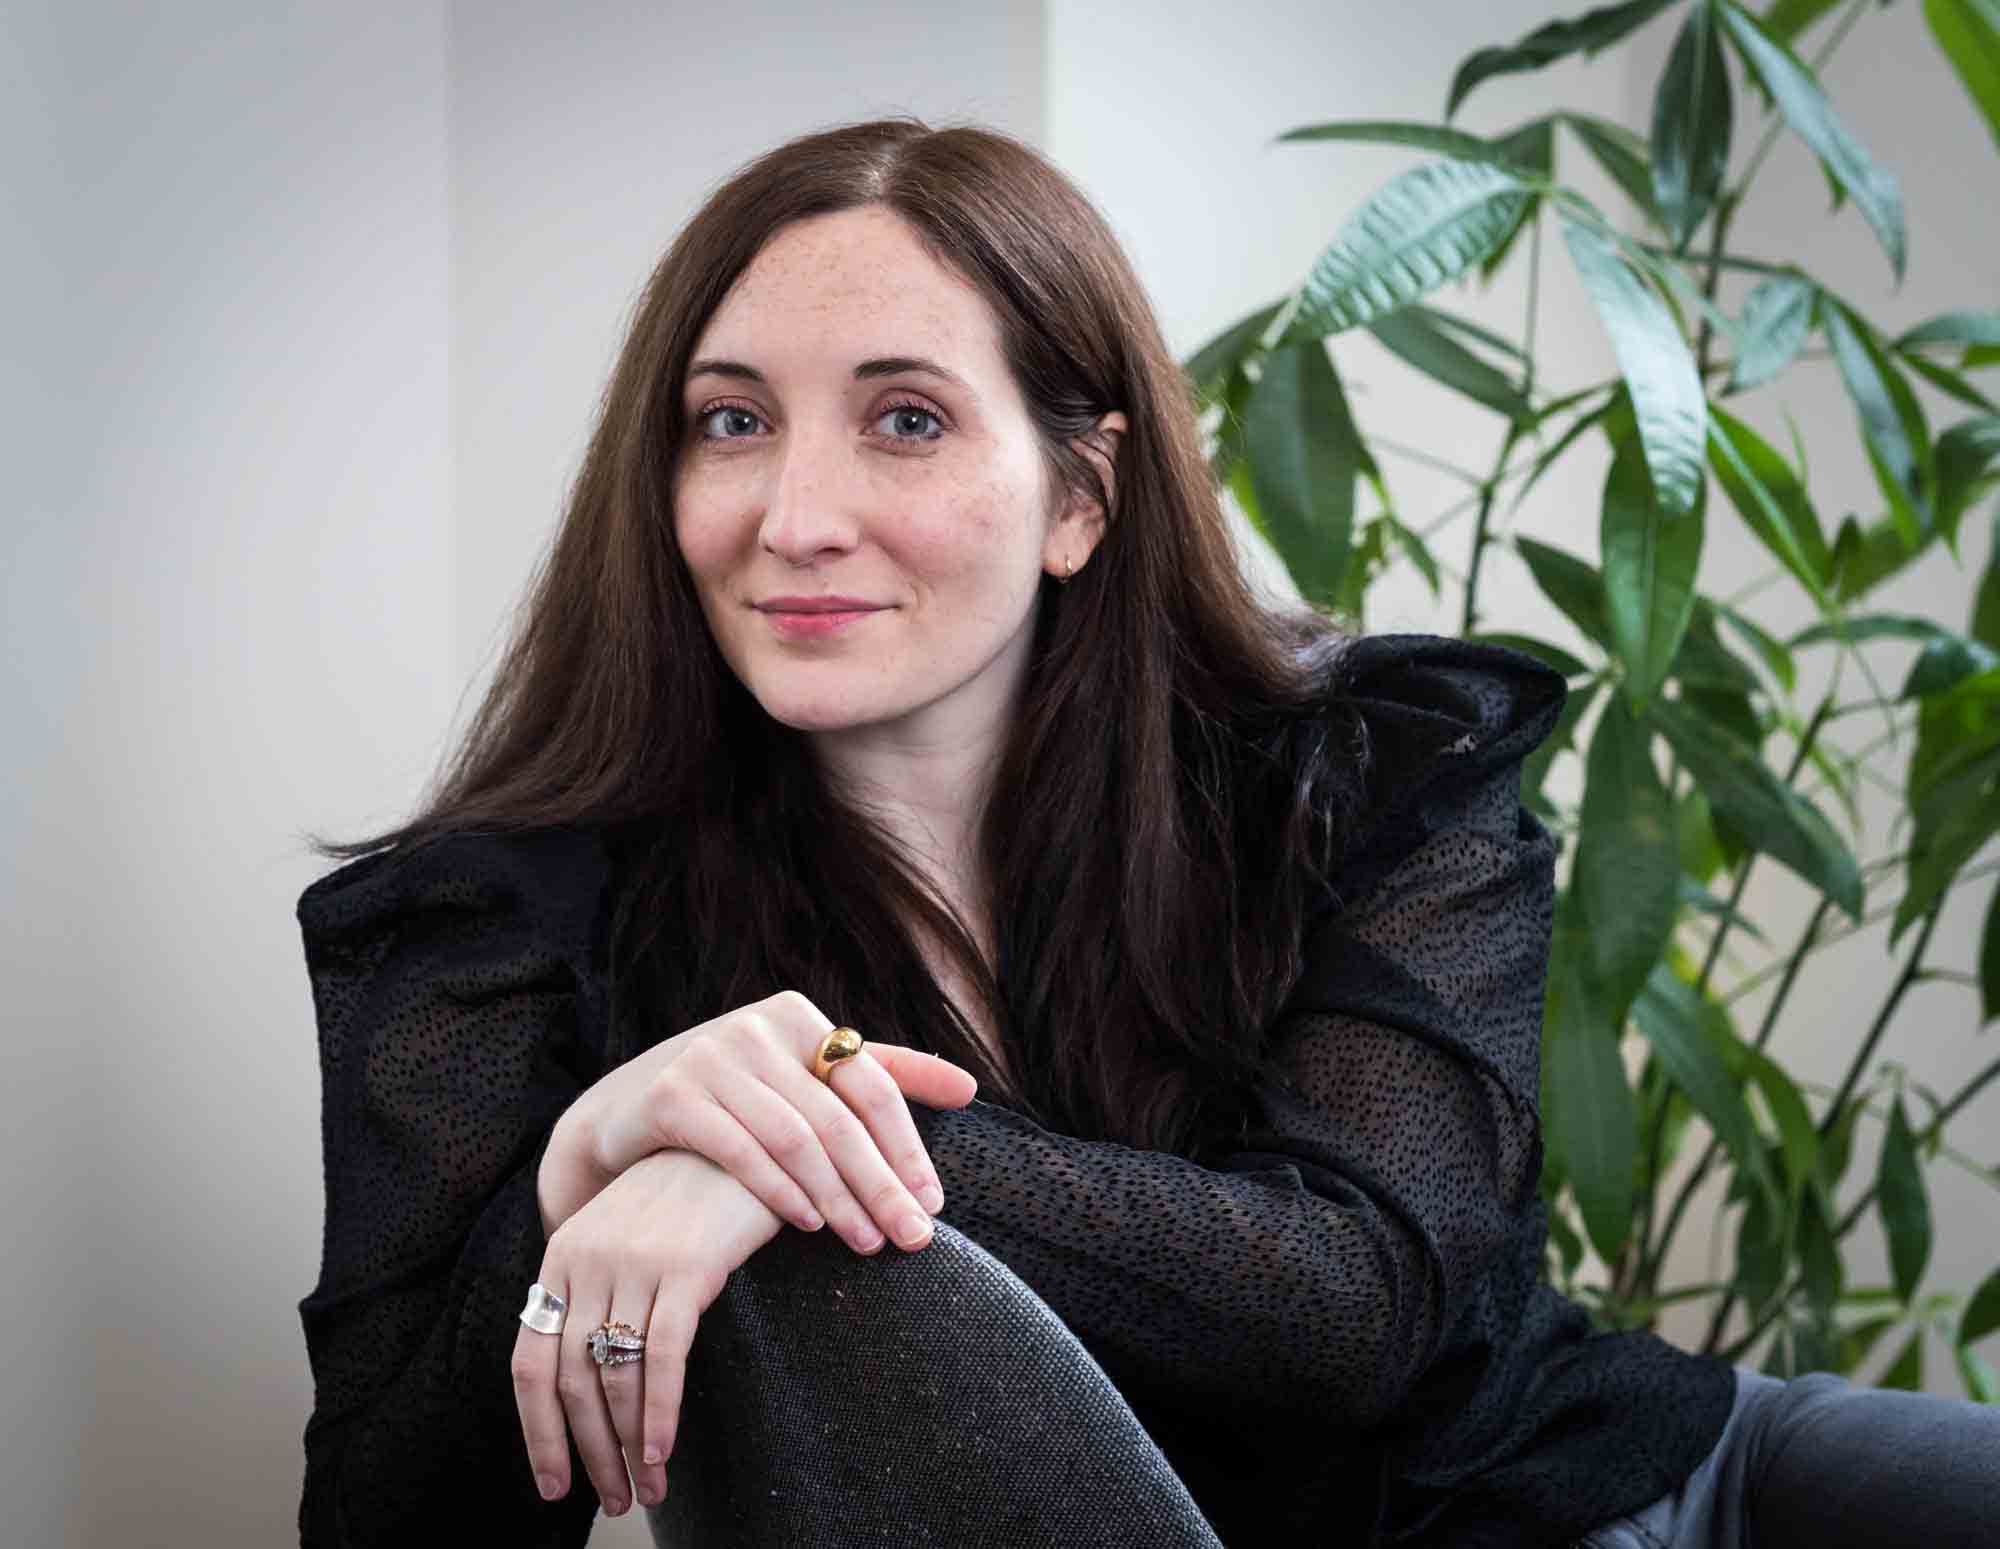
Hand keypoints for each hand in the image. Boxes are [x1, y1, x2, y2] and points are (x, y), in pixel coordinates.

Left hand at [513, 1147, 785, 1516]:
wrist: (751, 1137)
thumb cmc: (695, 1197)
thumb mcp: (632, 1234)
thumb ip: (603, 1289)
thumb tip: (589, 1381)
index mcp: (564, 1252)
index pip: (530, 1361)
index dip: (538, 1432)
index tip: (554, 1483)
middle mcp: (588, 1256)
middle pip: (570, 1381)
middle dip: (590, 1453)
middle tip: (614, 1499)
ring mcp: (635, 1260)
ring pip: (616, 1378)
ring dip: (628, 1446)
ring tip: (646, 1487)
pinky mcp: (687, 1266)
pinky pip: (662, 1358)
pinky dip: (659, 1414)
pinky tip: (663, 1449)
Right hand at [549, 990, 977, 1254]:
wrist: (626, 1108)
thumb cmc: (738, 1094)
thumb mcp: (805, 1074)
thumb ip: (883, 1075)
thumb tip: (969, 1087)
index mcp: (799, 1017)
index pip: (872, 1085)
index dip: (908, 1147)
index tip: (935, 1202)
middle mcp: (757, 1027)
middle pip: (839, 1118)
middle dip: (882, 1184)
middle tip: (913, 1237)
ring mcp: (710, 1057)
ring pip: (794, 1138)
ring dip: (837, 1197)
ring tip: (865, 1242)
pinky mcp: (672, 1095)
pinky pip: (739, 1150)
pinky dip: (780, 1191)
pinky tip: (810, 1223)